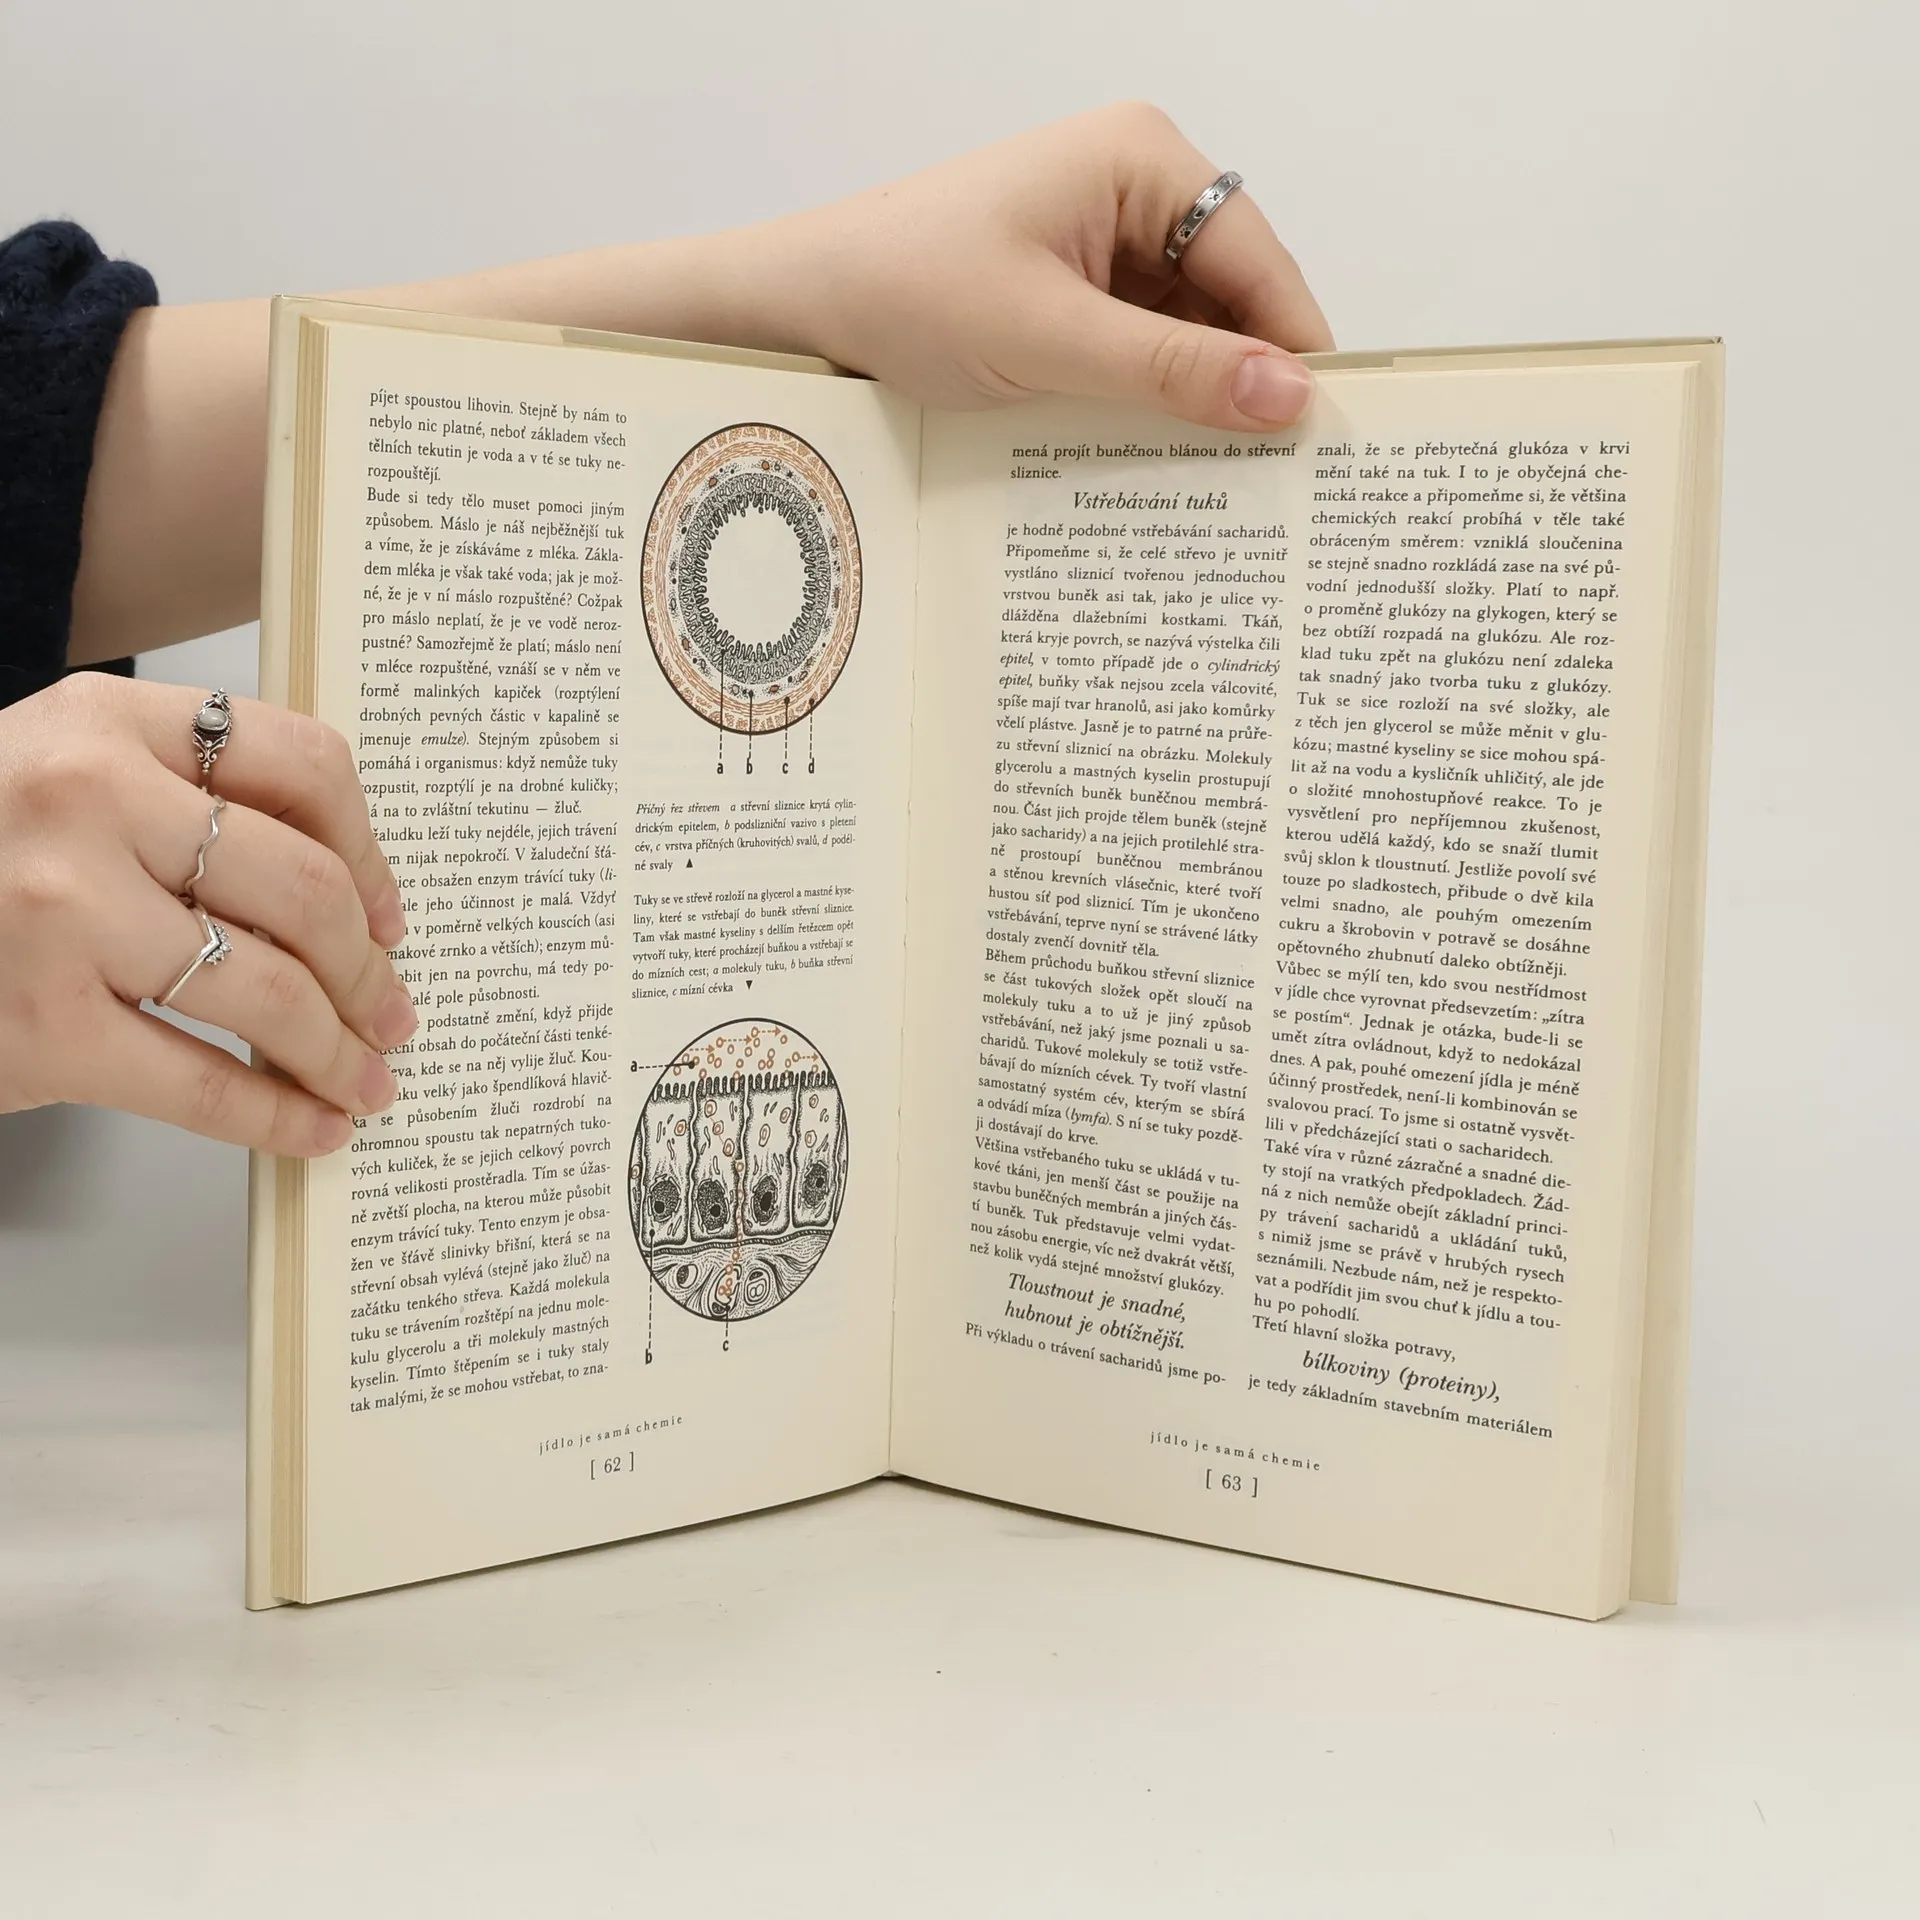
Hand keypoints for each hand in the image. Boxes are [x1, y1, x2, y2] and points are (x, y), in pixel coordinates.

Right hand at [0, 673, 414, 1154]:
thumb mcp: (57, 772)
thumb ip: (179, 797)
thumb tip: (343, 892)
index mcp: (105, 721)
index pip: (304, 764)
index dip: (371, 853)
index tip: (390, 914)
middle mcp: (85, 803)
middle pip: (304, 890)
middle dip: (369, 970)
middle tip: (393, 1011)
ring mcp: (61, 916)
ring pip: (270, 992)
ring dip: (341, 1050)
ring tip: (367, 1078)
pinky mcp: (41, 1026)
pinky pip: (202, 1081)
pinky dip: (275, 1115)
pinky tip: (314, 1127)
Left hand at [66, 103, 1332, 662]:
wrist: (782, 314)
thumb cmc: (892, 292)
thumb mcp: (1046, 342)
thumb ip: (1173, 375)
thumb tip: (1291, 401)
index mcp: (1142, 159)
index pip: (1265, 269)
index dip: (1297, 363)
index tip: (1328, 457)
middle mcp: (1130, 191)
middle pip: (1230, 308)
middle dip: (1240, 398)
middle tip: (1272, 504)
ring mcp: (1094, 247)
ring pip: (1181, 345)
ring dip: (1184, 418)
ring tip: (1207, 506)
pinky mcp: (1058, 300)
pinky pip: (1129, 362)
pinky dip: (1135, 418)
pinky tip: (1137, 480)